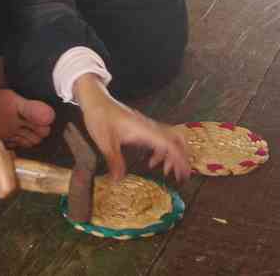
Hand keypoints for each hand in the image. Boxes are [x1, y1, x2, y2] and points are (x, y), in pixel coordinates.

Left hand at [75, 74, 190, 183]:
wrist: (96, 100)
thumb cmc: (100, 116)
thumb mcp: (104, 141)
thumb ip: (114, 160)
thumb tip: (118, 180)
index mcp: (144, 130)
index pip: (169, 144)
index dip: (179, 159)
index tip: (184, 174)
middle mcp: (150, 127)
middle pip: (176, 140)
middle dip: (181, 158)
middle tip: (179, 176)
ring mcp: (148, 126)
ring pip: (170, 139)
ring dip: (172, 155)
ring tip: (166, 172)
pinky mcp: (143, 127)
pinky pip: (160, 139)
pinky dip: (162, 152)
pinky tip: (151, 162)